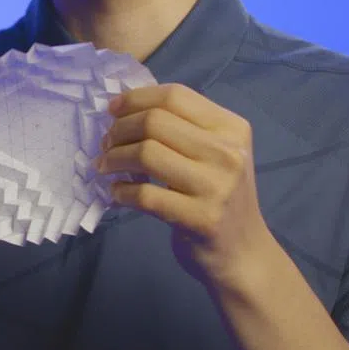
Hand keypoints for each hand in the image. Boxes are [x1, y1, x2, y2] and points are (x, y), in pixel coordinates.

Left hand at [96, 83, 273, 289]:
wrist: (243, 254)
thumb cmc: (218, 196)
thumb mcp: (212, 153)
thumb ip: (180, 127)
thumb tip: (121, 108)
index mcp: (232, 128)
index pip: (175, 96)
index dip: (135, 99)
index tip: (111, 110)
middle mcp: (229, 153)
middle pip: (155, 121)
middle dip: (119, 130)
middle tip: (106, 144)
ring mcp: (217, 187)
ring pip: (146, 153)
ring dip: (114, 158)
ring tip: (105, 167)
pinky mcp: (200, 219)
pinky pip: (144, 195)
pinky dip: (120, 191)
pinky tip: (116, 193)